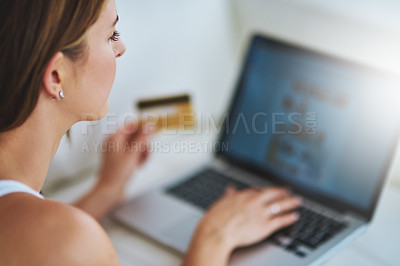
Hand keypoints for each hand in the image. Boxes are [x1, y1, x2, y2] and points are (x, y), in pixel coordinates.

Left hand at [97, 121, 154, 196]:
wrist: (110, 191)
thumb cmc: (116, 173)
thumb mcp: (132, 154)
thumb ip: (142, 139)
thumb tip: (149, 126)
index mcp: (114, 138)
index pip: (131, 125)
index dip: (143, 126)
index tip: (154, 127)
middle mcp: (116, 143)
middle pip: (136, 135)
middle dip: (144, 143)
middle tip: (147, 152)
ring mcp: (119, 151)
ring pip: (138, 145)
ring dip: (144, 152)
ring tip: (143, 162)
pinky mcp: (123, 159)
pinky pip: (136, 153)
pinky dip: (140, 158)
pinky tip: (140, 165)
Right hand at [183, 187, 300, 265]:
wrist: (217, 232)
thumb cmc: (216, 219)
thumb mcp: (221, 203)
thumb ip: (228, 196)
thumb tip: (231, 189)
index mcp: (243, 195)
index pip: (258, 191)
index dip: (266, 192)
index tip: (270, 192)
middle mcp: (254, 202)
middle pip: (272, 194)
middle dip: (282, 192)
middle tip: (288, 191)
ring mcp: (261, 213)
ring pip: (279, 205)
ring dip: (290, 202)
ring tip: (297, 201)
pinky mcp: (265, 225)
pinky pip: (280, 220)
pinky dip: (289, 218)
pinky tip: (295, 216)